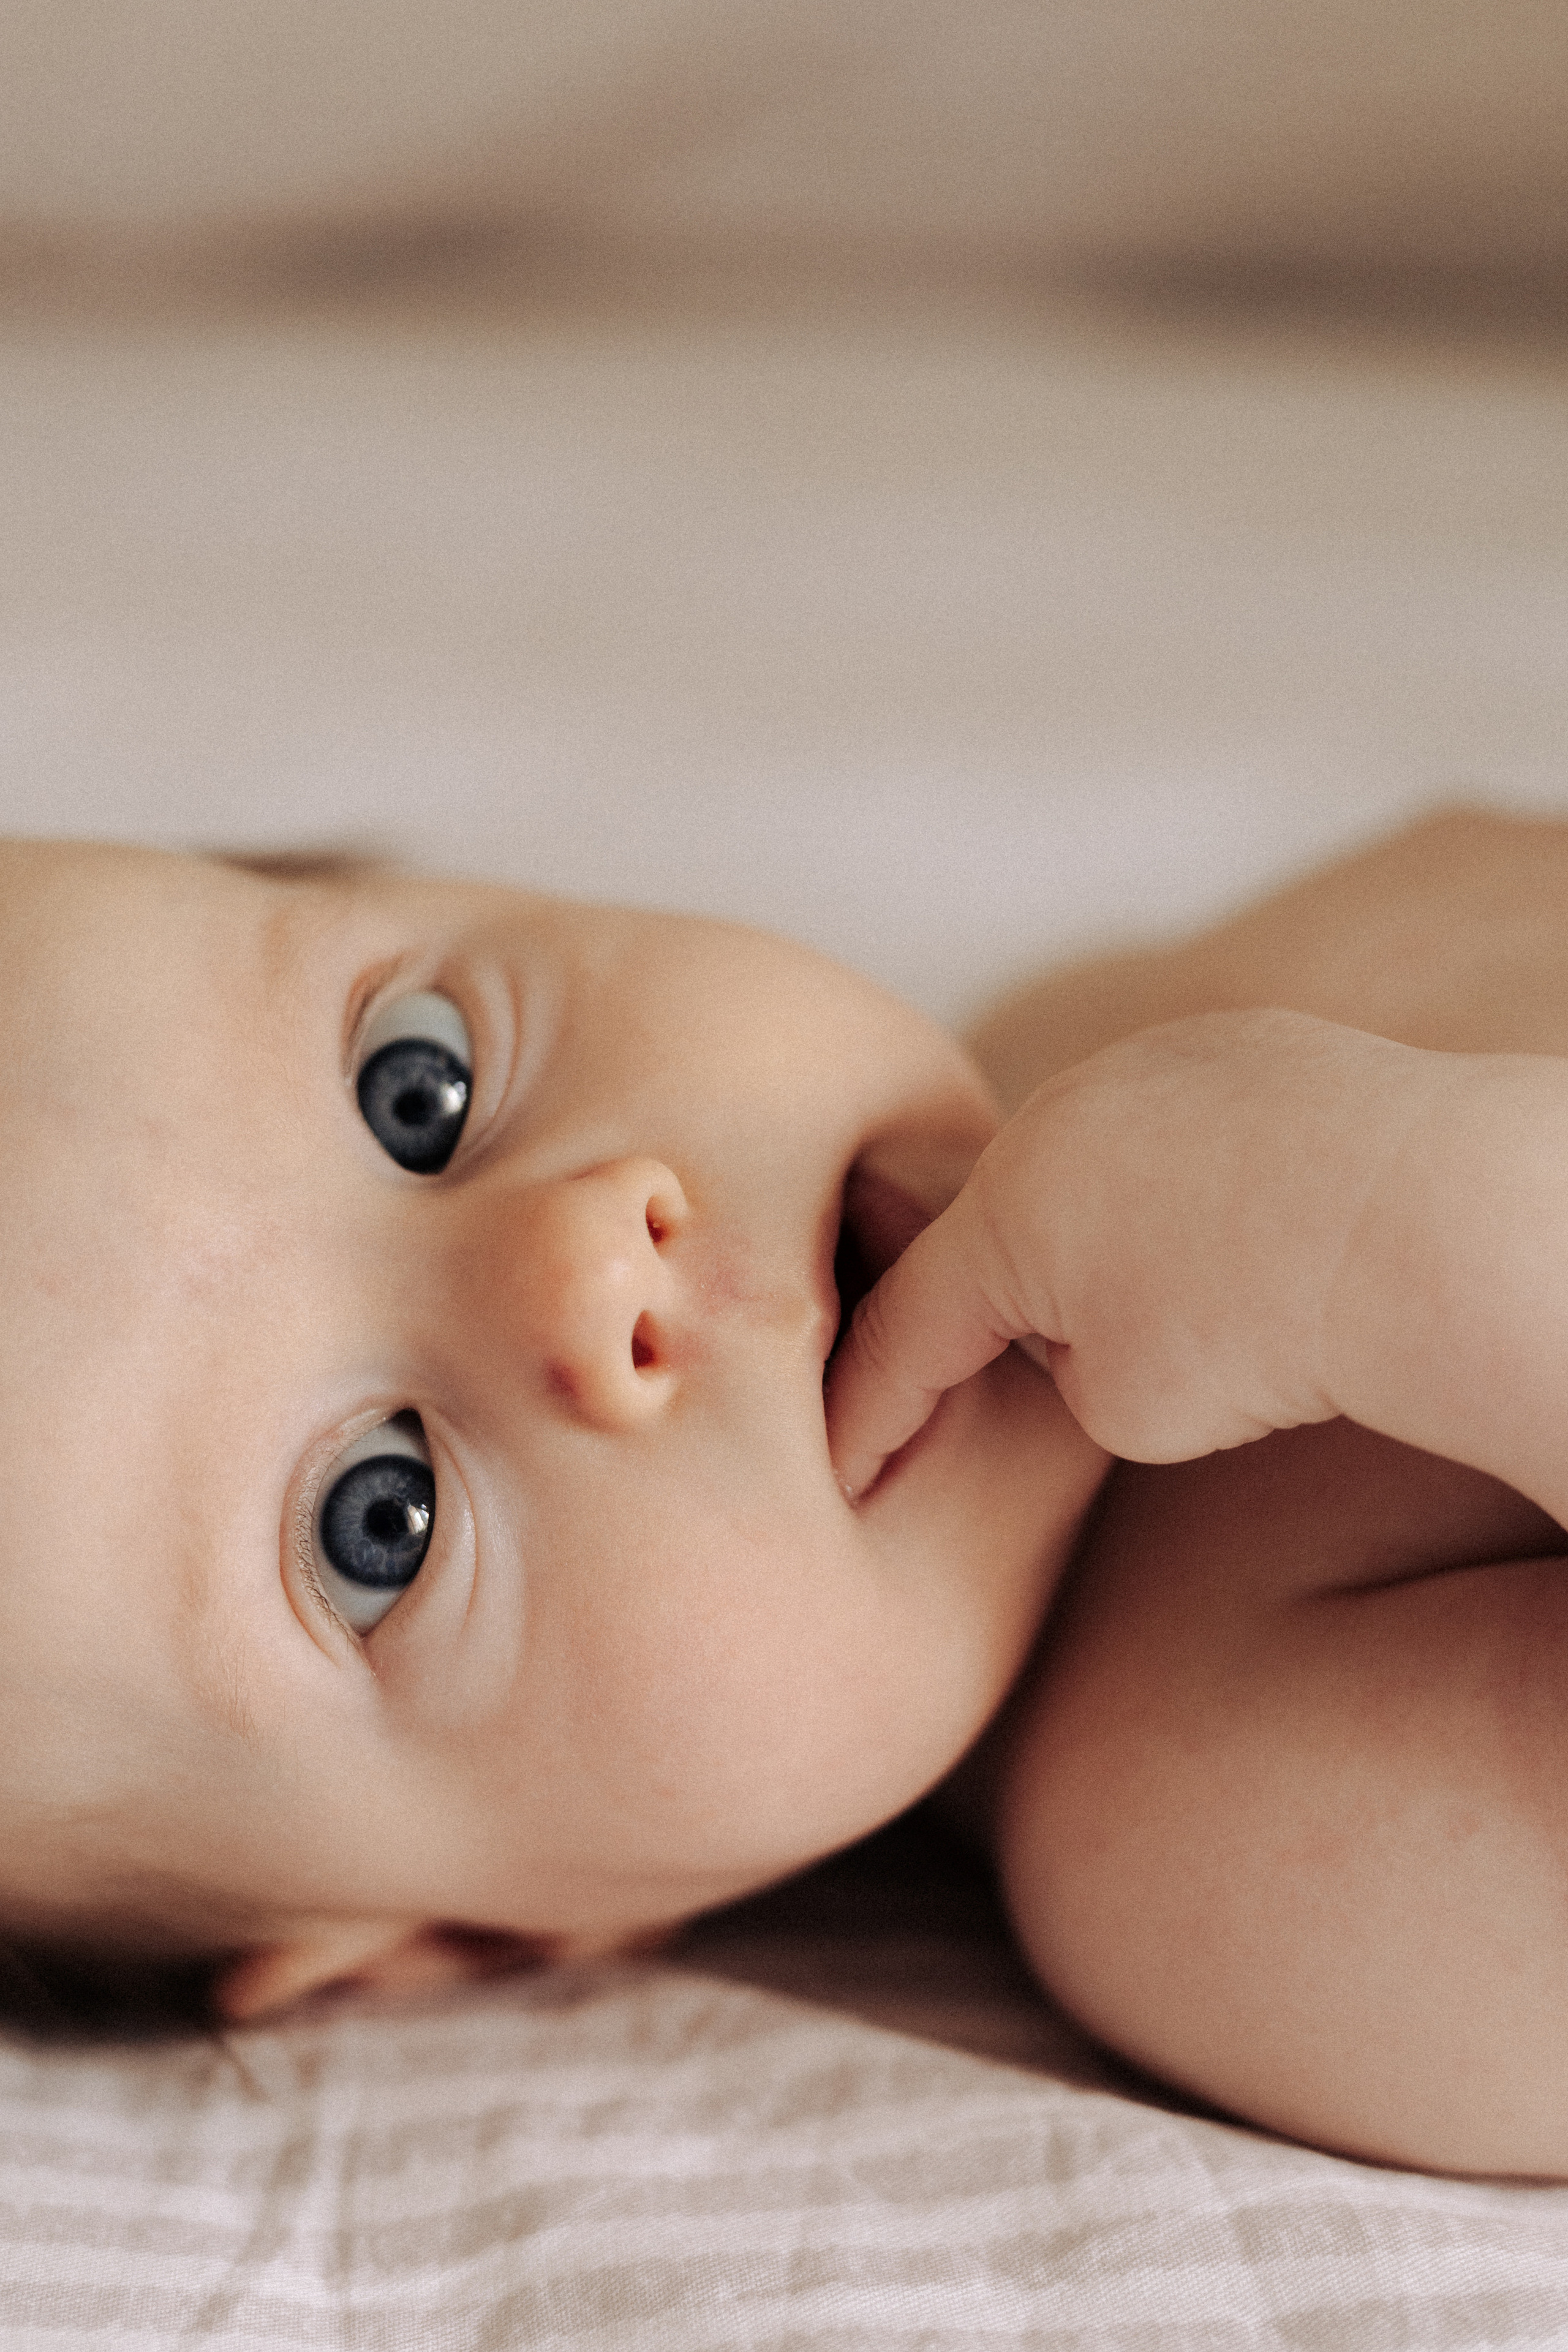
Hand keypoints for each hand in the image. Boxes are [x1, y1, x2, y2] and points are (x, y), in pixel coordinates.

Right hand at [827, 1010, 1422, 1498]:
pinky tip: (1256, 1238)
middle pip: (1002, 1229)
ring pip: (1093, 1168)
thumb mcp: (1128, 1410)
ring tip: (1192, 1308)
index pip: (910, 1324)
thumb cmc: (1269, 1328)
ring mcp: (1157, 1060)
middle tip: (1050, 1383)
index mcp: (1007, 1206)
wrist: (1425, 1219)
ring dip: (1109, 1240)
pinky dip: (1197, 1188)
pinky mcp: (1250, 1044)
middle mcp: (1063, 1110)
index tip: (850, 1467)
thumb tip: (1090, 1329)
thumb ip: (1067, 1371)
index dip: (875, 1409)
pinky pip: (1186, 1127)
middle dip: (1009, 1311)